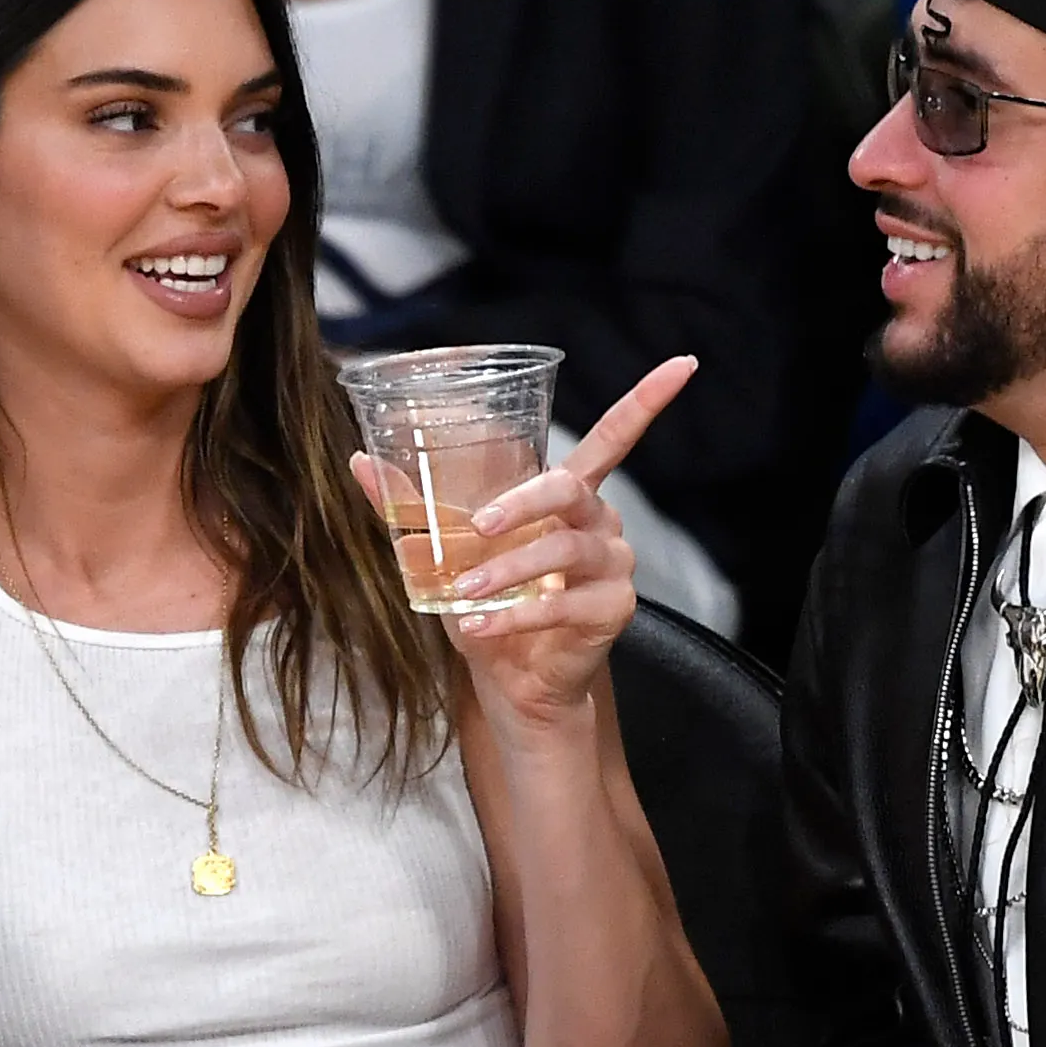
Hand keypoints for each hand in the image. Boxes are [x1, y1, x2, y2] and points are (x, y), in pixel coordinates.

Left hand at [379, 356, 696, 739]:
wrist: (510, 683)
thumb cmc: (486, 606)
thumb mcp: (443, 554)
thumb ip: (409, 508)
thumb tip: (361, 459)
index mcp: (569, 495)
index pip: (616, 437)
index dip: (648, 400)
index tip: (685, 363)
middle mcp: (600, 522)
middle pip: (570, 488)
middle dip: (523, 502)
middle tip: (479, 524)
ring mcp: (612, 566)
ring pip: (561, 550)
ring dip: (506, 572)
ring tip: (464, 595)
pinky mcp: (612, 611)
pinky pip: (560, 607)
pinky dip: (513, 618)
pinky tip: (480, 626)